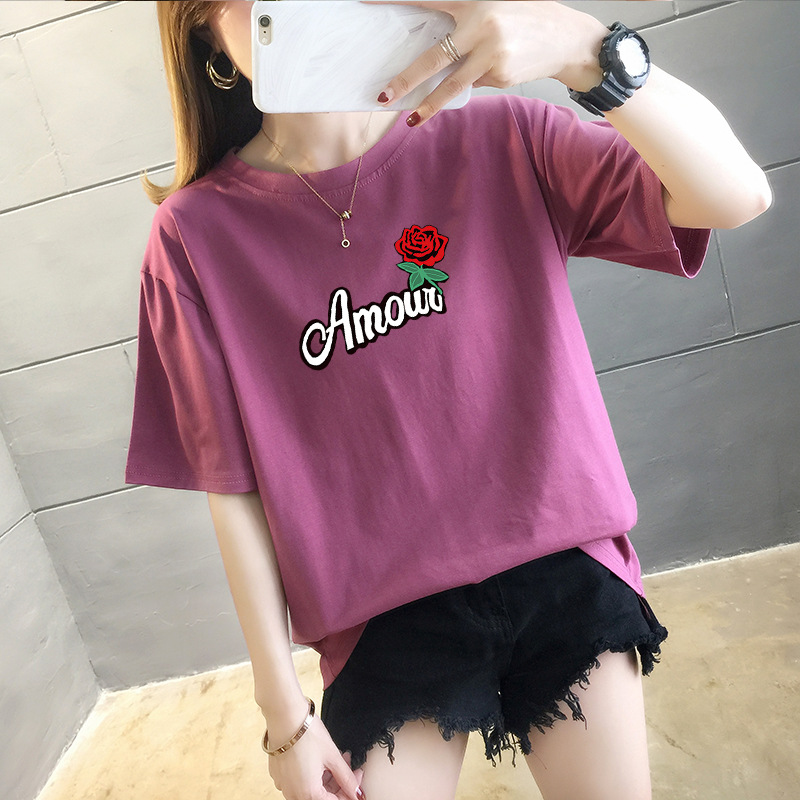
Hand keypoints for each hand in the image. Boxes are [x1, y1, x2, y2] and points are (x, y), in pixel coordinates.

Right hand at [268, 715, 364, 799]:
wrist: (285, 716)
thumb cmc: (307, 734)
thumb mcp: (332, 756)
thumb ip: (346, 778)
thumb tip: (357, 791)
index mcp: (308, 794)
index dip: (349, 791)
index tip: (357, 779)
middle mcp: (293, 794)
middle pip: (322, 797)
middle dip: (338, 783)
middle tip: (348, 766)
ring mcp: (284, 785)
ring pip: (311, 789)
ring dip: (326, 778)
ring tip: (335, 759)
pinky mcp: (280, 775)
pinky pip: (299, 781)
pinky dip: (312, 774)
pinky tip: (320, 759)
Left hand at [372, 1, 606, 125]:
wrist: (566, 39)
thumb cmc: (527, 19)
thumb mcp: (496, 6)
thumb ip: (465, 20)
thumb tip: (434, 47)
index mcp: (474, 3)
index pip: (426, 0)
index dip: (395, 1)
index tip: (366, 2)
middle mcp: (481, 26)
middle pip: (434, 58)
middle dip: (407, 79)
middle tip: (384, 95)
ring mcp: (491, 53)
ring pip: (451, 84)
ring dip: (429, 104)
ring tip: (411, 118)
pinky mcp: (501, 74)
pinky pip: (475, 84)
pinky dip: (472, 82)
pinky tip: (489, 71)